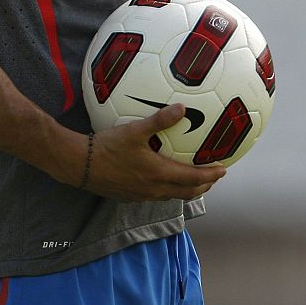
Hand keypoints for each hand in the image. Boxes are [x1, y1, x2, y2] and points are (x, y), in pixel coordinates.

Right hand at [83, 104, 226, 201]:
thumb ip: (159, 120)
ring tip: (193, 179)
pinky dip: (169, 189)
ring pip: (172, 196)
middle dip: (203, 185)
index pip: (194, 179)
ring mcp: (142, 196)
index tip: (224, 169)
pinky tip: (163, 178)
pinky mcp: (130, 197)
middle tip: (213, 176)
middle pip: (187, 192)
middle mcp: (154, 190)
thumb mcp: (135, 130)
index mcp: (159, 175)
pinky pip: (157, 196)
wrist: (81, 165)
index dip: (211, 175)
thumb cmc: (108, 147)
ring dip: (187, 189)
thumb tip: (181, 108)